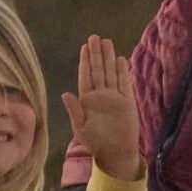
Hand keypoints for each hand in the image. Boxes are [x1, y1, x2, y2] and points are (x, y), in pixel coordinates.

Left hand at [64, 35, 139, 177]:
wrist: (116, 153)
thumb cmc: (96, 143)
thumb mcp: (81, 128)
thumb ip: (74, 110)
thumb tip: (65, 93)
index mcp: (87, 100)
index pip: (86, 76)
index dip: (85, 61)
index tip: (84, 47)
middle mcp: (101, 95)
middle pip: (98, 70)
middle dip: (96, 54)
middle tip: (94, 37)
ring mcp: (114, 97)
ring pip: (111, 73)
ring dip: (109, 58)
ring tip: (107, 42)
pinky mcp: (127, 101)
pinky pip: (125, 83)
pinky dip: (123, 71)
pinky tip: (120, 59)